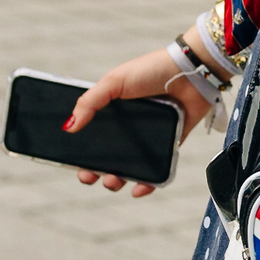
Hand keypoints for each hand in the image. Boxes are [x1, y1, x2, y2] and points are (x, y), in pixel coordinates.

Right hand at [64, 46, 210, 196]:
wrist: (191, 71)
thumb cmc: (152, 70)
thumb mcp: (114, 81)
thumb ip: (89, 102)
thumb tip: (68, 126)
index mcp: (112, 112)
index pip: (91, 137)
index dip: (81, 153)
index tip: (74, 165)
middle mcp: (129, 128)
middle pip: (107, 157)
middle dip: (95, 172)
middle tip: (90, 176)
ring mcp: (148, 138)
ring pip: (129, 168)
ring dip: (117, 180)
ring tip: (113, 180)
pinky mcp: (169, 146)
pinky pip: (156, 170)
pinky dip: (147, 184)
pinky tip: (138, 189)